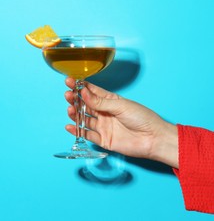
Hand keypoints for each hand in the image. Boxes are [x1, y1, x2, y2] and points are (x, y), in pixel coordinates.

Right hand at [64, 77, 178, 167]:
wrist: (153, 138)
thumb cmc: (142, 118)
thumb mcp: (121, 105)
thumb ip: (100, 101)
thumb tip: (83, 93)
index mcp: (110, 101)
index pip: (92, 92)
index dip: (80, 86)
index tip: (70, 81)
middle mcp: (105, 113)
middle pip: (85, 105)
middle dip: (75, 99)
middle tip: (68, 95)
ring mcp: (103, 126)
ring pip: (84, 119)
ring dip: (75, 114)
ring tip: (70, 109)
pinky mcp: (103, 140)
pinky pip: (87, 135)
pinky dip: (77, 131)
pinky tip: (70, 126)